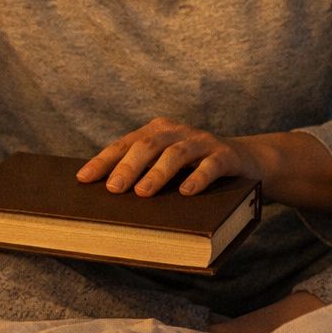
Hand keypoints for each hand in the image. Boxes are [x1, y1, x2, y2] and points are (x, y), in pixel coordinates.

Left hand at [76, 117, 264, 196]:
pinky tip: (187, 192)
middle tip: (112, 188)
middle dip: (128, 166)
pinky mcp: (226, 155)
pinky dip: (198, 178)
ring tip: (143, 193)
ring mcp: (202, 142)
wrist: (248, 160)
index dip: (103, 161)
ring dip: (158, 173)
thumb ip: (145, 175)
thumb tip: (111, 200)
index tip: (83, 178)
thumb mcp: (169, 169)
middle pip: (148, 145)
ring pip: (176, 153)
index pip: (124, 144)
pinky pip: (211, 166)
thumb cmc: (196, 169)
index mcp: (156, 132)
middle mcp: (177, 132)